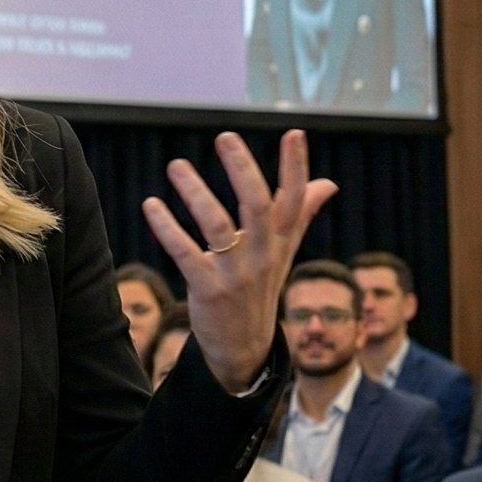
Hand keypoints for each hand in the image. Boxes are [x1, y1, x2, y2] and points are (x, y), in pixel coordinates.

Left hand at [141, 130, 337, 394]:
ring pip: (217, 226)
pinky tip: (152, 205)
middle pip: (257, 206)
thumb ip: (301, 214)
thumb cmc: (261, 287)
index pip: (294, 200)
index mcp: (280, 242)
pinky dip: (167, 228)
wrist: (244, 347)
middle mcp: (262, 255)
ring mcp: (236, 273)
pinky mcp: (208, 289)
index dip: (296, 168)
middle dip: (243, 169)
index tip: (295, 134)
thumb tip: (328, 184)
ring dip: (196, 194)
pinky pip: (186, 254)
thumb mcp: (284, 252)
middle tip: (226, 137)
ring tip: (177, 166)